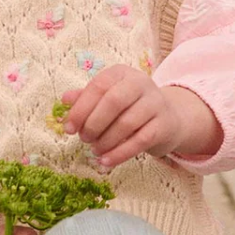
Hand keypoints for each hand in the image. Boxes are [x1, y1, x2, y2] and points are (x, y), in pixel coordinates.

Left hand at [62, 65, 222, 167]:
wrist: (168, 119)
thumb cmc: (130, 107)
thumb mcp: (108, 97)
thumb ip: (86, 98)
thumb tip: (65, 99)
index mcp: (122, 73)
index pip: (98, 86)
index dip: (80, 108)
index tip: (69, 128)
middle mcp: (141, 83)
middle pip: (113, 102)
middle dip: (94, 124)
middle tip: (84, 139)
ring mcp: (155, 104)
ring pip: (127, 123)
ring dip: (106, 141)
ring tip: (95, 150)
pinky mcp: (164, 125)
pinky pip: (140, 141)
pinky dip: (120, 154)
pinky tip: (106, 161)